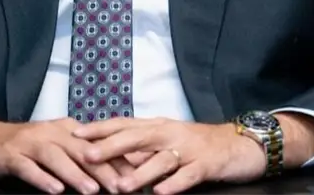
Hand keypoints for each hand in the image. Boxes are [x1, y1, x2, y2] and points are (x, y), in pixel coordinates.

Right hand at [0, 115, 140, 193]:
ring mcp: (30, 143)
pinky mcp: (11, 155)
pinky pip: (28, 167)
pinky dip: (42, 178)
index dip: (117, 160)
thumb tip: (117, 172)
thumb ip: (82, 158)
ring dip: (75, 174)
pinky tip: (54, 190)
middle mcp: (50, 133)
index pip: (97, 144)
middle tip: (121, 187)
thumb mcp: (56, 148)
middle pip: (80, 149)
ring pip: (56, 157)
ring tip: (92, 190)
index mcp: (66, 130)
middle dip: (103, 168)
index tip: (136, 176)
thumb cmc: (26, 148)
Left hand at [72, 118, 265, 194]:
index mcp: (157, 126)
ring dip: (140, 173)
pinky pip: (188, 175)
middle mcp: (169, 133)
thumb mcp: (165, 143)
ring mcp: (188, 149)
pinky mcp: (206, 164)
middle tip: (87, 156)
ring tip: (120, 187)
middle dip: (110, 146)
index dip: (99, 128)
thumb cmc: (196, 145)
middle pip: (137, 137)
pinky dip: (175, 183)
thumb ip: (140, 149)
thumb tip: (109, 156)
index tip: (74, 134)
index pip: (124, 124)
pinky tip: (162, 193)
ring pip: (160, 159)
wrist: (238, 145)